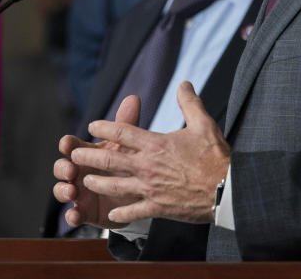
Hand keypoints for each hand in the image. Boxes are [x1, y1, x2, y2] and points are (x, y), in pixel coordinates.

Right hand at [52, 95, 140, 229]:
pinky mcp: (85, 211)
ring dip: (63, 190)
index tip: (67, 143)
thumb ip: (126, 125)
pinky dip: (71, 215)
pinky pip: (73, 214)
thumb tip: (133, 98)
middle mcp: (78, 171)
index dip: (67, 144)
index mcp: (86, 152)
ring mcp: (79, 192)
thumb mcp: (126, 145)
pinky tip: (74, 215)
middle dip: (62, 168)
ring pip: (61, 190)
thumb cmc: (126, 162)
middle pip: (61, 167)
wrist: (137, 194)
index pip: (71, 145)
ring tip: (72, 191)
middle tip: (70, 170)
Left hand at [73, 81, 230, 223]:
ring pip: (115, 186)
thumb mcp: (203, 124)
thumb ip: (189, 103)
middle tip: (73, 155)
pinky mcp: (158, 207)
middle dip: (89, 156)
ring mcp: (150, 188)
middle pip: (111, 159)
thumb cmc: (215, 156)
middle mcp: (148, 166)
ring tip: (84, 182)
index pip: (122, 132)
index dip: (104, 127)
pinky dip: (121, 215)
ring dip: (98, 183)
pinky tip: (110, 217)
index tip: (92, 125)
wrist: (226, 189)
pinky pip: (133, 212)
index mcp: (156, 144)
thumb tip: (183, 84)